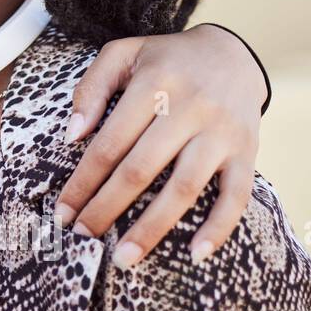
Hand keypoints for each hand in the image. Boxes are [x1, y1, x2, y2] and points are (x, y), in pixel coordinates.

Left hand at [54, 24, 265, 267]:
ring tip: (124, 258)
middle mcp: (191, 108)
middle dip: (107, 208)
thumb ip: (92, 88)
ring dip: (152, 228)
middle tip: (83, 236)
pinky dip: (218, 227)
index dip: (83, 181)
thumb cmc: (165, 60)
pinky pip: (237, 196)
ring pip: (184, 188)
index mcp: (154, 83)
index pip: (110, 143)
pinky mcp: (248, 151)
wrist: (232, 53)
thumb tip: (72, 135)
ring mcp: (222, 133)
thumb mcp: (122, 54)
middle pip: (141, 169)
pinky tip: (196, 254)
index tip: (62, 211)